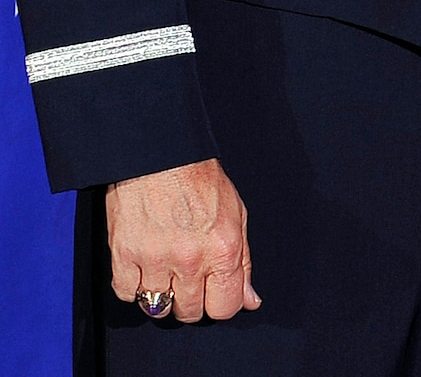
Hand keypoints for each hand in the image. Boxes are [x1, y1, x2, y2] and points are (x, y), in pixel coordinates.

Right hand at [106, 159, 258, 322]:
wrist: (161, 155)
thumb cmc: (200, 180)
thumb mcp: (237, 215)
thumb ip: (243, 263)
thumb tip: (249, 300)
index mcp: (223, 248)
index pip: (225, 307)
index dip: (222, 304)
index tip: (217, 295)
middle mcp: (190, 258)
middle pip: (191, 312)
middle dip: (193, 301)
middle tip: (191, 279)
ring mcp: (154, 260)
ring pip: (158, 309)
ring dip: (163, 296)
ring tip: (167, 272)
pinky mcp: (123, 255)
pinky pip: (127, 294)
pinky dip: (134, 287)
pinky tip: (144, 267)